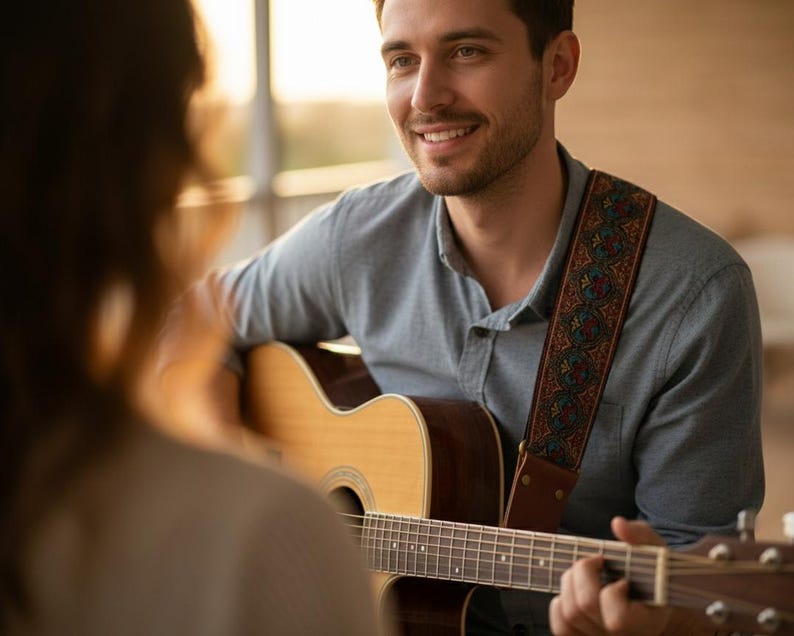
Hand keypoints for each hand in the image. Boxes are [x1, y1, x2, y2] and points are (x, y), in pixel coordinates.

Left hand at [548, 516, 670, 634]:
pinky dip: (559, 603)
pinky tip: (575, 590)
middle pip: (583, 607)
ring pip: (568, 615)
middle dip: (582, 572)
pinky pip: (560, 626)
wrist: (653, 597)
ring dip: (569, 583)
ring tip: (586, 574)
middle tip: (596, 562)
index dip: (613, 592)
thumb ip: (640, 536)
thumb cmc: (654, 572)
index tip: (623, 579)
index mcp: (646, 623)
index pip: (617, 619)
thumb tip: (618, 524)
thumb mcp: (655, 551)